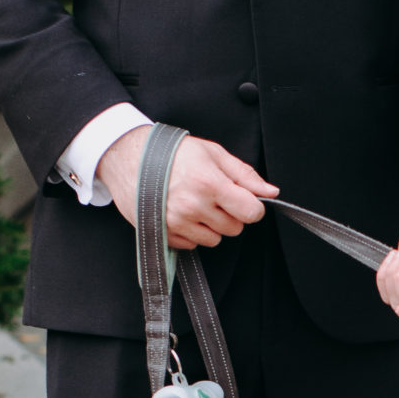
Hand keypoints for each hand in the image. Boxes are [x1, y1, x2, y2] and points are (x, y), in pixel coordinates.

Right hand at [99, 126, 275, 247]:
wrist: (128, 157)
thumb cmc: (172, 152)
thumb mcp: (213, 153)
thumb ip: (244, 174)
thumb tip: (271, 192)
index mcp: (210, 183)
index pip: (251, 212)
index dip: (252, 206)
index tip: (244, 199)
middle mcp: (193, 206)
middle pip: (234, 228)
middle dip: (231, 214)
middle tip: (215, 197)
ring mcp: (176, 223)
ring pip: (215, 240)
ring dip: (212, 225)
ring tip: (197, 203)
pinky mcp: (162, 233)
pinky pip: (192, 245)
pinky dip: (192, 233)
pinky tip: (182, 212)